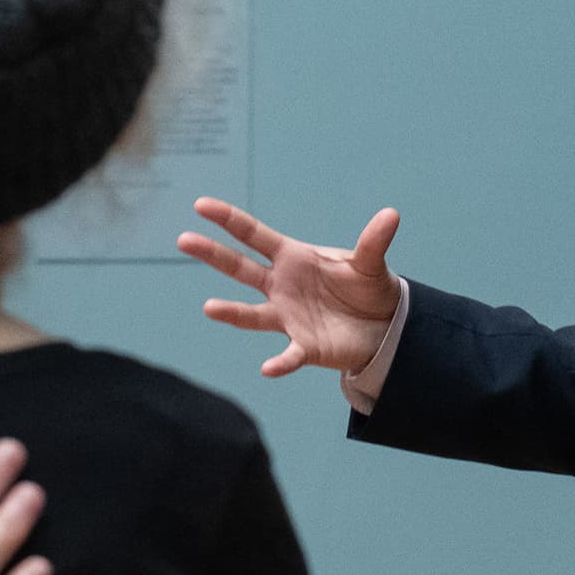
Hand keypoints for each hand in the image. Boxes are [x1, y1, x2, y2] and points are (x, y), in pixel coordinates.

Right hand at [178, 198, 405, 379]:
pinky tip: (268, 369)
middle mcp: (281, 286)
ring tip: (209, 307)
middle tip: (183, 240)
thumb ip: (374, 242)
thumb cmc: (365, 288)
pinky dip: (280, 363)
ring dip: (231, 312)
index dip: (229, 220)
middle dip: (213, 254)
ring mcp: (288, 316)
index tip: (201, 206)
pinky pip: (288, 355)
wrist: (381, 326)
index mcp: (293, 258)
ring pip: (252, 314)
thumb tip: (392, 215)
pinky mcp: (303, 346)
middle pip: (240, 268)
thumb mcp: (369, 264)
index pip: (254, 235)